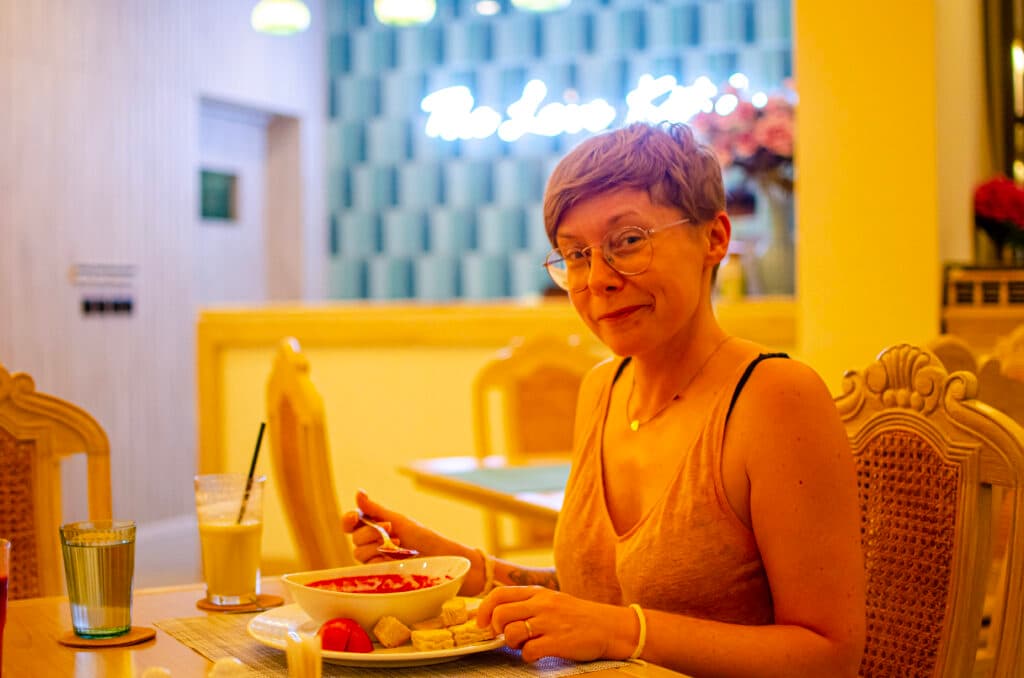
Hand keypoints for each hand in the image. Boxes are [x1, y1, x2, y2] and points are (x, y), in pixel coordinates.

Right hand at [340, 490, 480, 565]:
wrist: (442, 557)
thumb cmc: (422, 537)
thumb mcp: (398, 520)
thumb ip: (376, 509)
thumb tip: (358, 492)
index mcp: (375, 528)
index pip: (351, 524)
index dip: (348, 520)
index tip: (353, 517)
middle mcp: (372, 545)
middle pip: (354, 538)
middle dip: (371, 532)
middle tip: (391, 529)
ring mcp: (376, 561)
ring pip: (359, 553)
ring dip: (377, 545)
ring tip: (399, 544)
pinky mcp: (381, 577)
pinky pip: (368, 568)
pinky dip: (381, 559)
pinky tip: (396, 557)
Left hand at [475, 586, 636, 662]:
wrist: (609, 626)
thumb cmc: (578, 617)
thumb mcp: (552, 600)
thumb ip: (528, 604)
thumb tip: (498, 614)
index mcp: (538, 592)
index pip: (499, 594)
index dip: (484, 609)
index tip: (481, 623)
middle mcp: (542, 604)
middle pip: (500, 613)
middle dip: (495, 629)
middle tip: (503, 637)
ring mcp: (550, 623)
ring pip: (512, 633)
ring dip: (512, 644)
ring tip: (524, 645)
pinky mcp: (557, 642)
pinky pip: (528, 652)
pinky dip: (528, 657)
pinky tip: (538, 653)